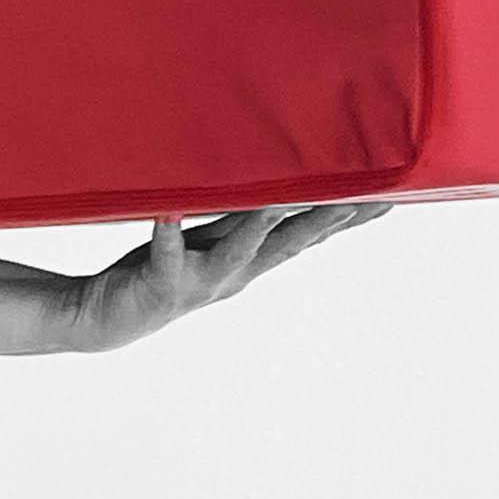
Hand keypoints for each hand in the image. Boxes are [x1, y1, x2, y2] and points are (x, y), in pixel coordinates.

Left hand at [67, 200, 393, 352]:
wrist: (105, 317)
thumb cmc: (160, 268)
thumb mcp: (207, 237)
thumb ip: (239, 213)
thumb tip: (275, 181)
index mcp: (249, 259)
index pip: (308, 234)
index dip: (349, 217)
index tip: (393, 195)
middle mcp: (233, 273)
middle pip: (289, 243)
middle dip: (327, 220)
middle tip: (368, 198)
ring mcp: (200, 281)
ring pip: (239, 250)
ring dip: (260, 225)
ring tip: (281, 199)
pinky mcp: (161, 283)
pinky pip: (164, 253)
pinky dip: (167, 233)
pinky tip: (169, 215)